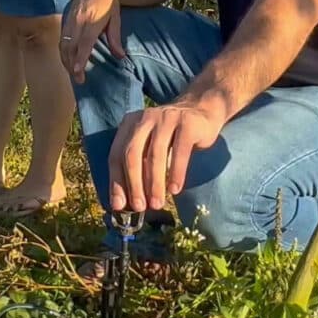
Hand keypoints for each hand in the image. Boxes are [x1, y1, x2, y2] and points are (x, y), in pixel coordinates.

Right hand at [59, 0, 121, 83]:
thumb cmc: (110, 1)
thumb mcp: (116, 18)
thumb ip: (115, 38)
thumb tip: (121, 56)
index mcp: (93, 20)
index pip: (85, 43)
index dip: (80, 58)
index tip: (78, 71)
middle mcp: (79, 20)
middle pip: (71, 46)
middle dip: (72, 64)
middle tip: (79, 80)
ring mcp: (70, 18)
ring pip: (64, 43)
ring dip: (66, 60)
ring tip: (73, 73)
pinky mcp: (66, 18)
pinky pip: (62, 37)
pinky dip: (63, 51)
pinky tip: (67, 59)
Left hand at [107, 101, 221, 212]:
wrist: (202, 110)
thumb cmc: (171, 136)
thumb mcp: (149, 145)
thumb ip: (138, 166)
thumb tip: (126, 202)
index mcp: (129, 124)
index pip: (116, 155)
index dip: (116, 182)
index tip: (119, 205)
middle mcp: (144, 119)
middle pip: (132, 154)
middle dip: (134, 184)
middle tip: (139, 207)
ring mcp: (166, 119)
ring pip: (155, 155)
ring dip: (155, 183)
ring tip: (157, 204)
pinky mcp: (187, 124)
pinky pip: (179, 152)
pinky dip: (176, 173)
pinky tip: (175, 190)